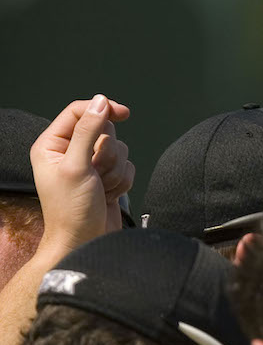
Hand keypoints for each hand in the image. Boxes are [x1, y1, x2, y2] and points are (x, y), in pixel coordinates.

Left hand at [31, 95, 133, 252]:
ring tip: (100, 189)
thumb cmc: (71, 210)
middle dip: (106, 153)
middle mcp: (70, 152)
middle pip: (104, 130)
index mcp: (52, 145)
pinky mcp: (107, 177)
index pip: (79, 112)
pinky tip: (108, 195)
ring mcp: (90, 165)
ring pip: (119, 149)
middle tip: (95, 172)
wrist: (84, 242)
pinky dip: (122, 181)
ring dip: (115, 171)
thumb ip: (87, 131)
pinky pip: (127, 166)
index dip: (101, 109)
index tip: (123, 113)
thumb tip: (100, 102)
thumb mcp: (76, 167)